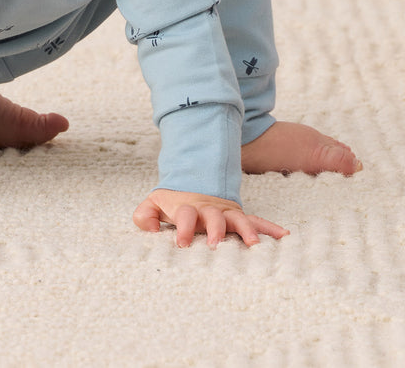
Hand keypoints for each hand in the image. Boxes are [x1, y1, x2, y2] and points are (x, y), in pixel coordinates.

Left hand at [133, 189, 288, 247]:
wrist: (192, 185)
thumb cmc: (172, 204)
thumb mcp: (154, 204)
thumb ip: (145, 214)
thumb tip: (150, 227)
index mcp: (188, 207)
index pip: (185, 214)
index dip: (182, 227)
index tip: (180, 243)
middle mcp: (209, 209)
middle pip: (214, 216)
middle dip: (215, 229)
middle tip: (214, 245)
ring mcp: (226, 212)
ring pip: (238, 219)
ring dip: (246, 230)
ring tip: (255, 244)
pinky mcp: (238, 217)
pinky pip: (256, 221)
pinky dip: (270, 228)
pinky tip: (284, 236)